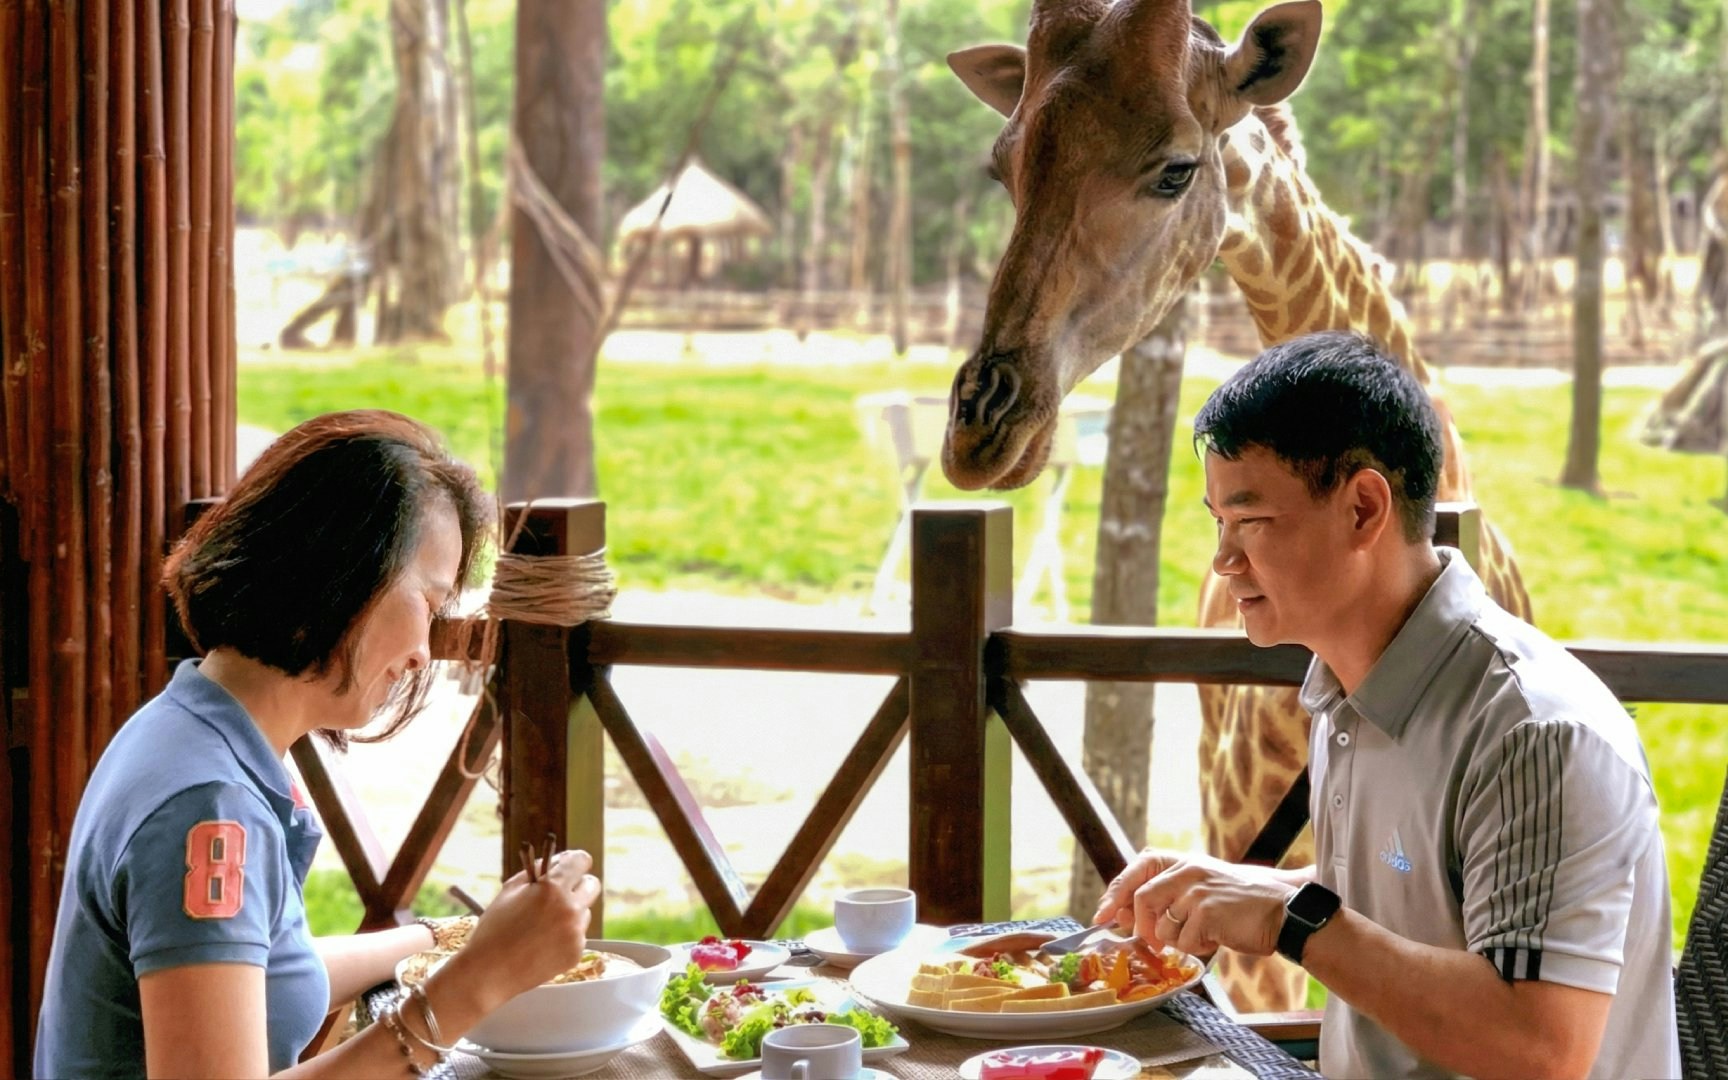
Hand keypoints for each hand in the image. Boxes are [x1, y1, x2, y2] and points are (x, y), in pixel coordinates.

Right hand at [444, 849, 602, 1008]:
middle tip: (561, 893)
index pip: (581, 860)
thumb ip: (536, 870)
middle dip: (579, 885)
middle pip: (592, 884)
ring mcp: (575, 932)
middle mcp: (569, 908)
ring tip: (542, 926)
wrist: (488, 971)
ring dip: (571, 913)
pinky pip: (578, 936)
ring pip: (584, 912)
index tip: (570, 866)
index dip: (574, 861)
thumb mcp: (509, 890)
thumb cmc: (494, 930)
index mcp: (552, 888)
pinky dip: (566, 936)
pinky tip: (543, 944)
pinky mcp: (576, 953)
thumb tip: (557, 861)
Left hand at [1094, 848, 1293, 958]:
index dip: (1116, 889)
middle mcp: (1188, 870)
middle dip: (1141, 925)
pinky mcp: (1206, 912)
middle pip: (1142, 898)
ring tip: (1203, 933)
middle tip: (1149, 942)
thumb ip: (1169, 892)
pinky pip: (1184, 942)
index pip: (1139, 867)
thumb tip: (1124, 913)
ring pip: (1163, 926)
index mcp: (1185, 861)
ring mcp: (1196, 890)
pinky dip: (1196, 948)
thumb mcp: (1204, 883)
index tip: (1102, 913)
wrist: (1284, 911)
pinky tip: (1216, 938)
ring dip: (1177, 939)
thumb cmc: (1243, 903)